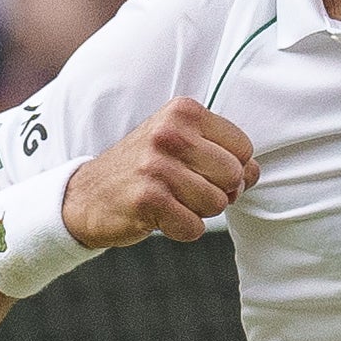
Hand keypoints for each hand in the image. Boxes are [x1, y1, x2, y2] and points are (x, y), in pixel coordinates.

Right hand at [61, 99, 260, 248]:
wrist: (87, 195)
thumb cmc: (143, 169)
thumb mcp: (181, 145)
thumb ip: (223, 153)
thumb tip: (253, 173)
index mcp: (183, 112)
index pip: (243, 148)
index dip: (232, 168)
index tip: (203, 172)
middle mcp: (170, 133)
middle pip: (233, 176)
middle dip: (218, 192)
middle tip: (187, 190)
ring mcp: (156, 165)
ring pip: (216, 203)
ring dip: (198, 211)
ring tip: (171, 200)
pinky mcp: (148, 199)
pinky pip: (194, 227)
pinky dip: (182, 229)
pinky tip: (160, 216)